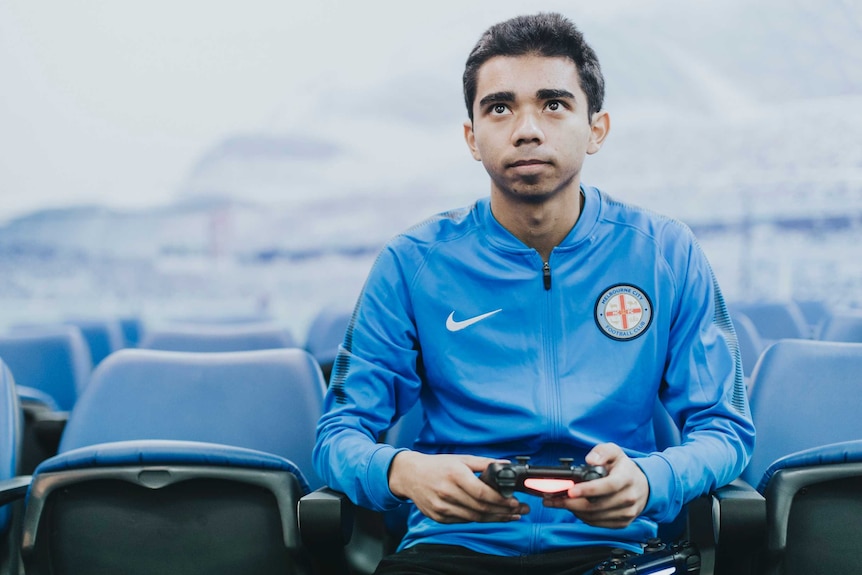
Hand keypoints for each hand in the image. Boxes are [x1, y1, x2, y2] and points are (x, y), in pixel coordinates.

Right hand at [388, 451, 529, 523]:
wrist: (410, 475)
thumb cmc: (437, 465)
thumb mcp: (461, 459)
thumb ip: (484, 463)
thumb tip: (506, 464)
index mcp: (455, 475)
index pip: (482, 493)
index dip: (501, 500)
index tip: (515, 502)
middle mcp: (447, 493)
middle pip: (481, 508)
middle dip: (504, 511)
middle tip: (520, 510)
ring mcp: (442, 507)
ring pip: (474, 518)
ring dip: (495, 518)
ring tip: (511, 516)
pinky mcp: (439, 517)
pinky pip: (464, 521)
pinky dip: (480, 520)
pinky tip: (492, 517)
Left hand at [543, 443, 648, 527]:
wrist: (643, 486)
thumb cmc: (624, 468)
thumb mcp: (614, 452)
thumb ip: (602, 452)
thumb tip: (590, 460)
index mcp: (626, 478)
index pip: (607, 486)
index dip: (588, 490)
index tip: (570, 490)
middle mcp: (628, 497)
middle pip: (597, 505)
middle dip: (571, 503)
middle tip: (553, 498)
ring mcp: (626, 512)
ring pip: (595, 516)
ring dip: (574, 511)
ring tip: (559, 502)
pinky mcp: (622, 523)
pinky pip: (598, 523)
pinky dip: (582, 517)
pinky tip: (574, 508)